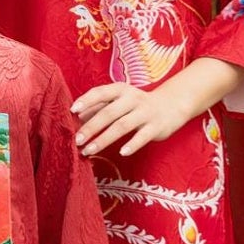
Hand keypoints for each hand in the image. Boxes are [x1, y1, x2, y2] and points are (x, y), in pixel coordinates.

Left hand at [73, 55, 241, 161]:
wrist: (171, 105)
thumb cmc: (136, 105)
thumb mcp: (119, 101)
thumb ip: (99, 107)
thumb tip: (77, 117)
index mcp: (121, 90)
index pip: (100, 92)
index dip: (86, 101)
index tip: (72, 111)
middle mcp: (132, 99)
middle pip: (108, 113)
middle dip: (91, 127)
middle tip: (77, 140)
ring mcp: (145, 112)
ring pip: (122, 126)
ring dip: (104, 139)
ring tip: (89, 151)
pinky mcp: (156, 126)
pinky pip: (142, 136)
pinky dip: (132, 144)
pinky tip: (122, 153)